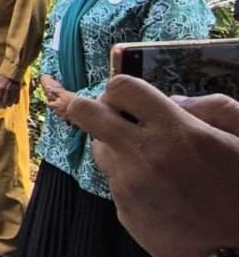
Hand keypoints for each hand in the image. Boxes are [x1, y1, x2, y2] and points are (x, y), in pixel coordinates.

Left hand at [0, 74, 20, 107]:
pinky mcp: (18, 89)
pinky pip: (17, 97)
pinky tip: (14, 103)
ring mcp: (13, 90)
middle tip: (3, 107)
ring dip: (9, 104)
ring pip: (11, 100)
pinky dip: (16, 101)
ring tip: (8, 105)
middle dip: (3, 105)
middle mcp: (7, 90)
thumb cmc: (3, 73)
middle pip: (5, 101)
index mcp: (0, 88)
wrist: (13, 68)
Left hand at [67, 76, 238, 256]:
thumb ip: (212, 108)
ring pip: (98, 149)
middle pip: (85, 113)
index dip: (120, 89)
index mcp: (174, 130)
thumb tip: (173, 100)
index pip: (121, 87)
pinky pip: (115, 183)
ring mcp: (128, 184)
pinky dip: (129, 181)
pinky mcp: (124, 210)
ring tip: (148, 160)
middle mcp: (143, 154)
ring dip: (115, 148)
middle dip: (92, 108)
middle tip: (113, 117)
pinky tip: (159, 191)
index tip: (128, 100)